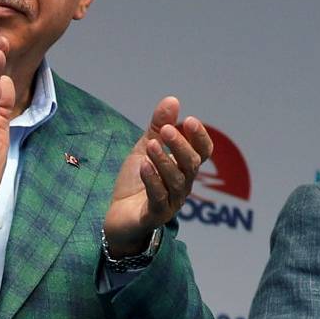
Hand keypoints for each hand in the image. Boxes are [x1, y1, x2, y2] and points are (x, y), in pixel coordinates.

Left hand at [102, 97, 212, 255]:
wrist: (117, 218)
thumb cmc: (135, 183)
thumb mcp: (144, 150)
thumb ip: (158, 128)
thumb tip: (172, 100)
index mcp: (183, 169)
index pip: (202, 152)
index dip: (199, 137)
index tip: (189, 120)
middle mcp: (182, 187)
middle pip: (191, 165)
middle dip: (181, 146)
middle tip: (167, 130)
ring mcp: (171, 203)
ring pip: (176, 181)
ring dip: (164, 161)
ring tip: (151, 146)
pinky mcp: (154, 217)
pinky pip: (158, 198)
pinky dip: (153, 180)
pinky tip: (144, 165)